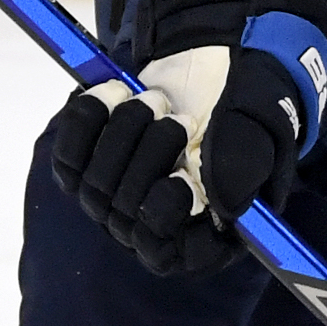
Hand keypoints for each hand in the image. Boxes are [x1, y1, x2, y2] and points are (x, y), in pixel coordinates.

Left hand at [46, 0, 326, 273]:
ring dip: (126, 131)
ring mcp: (114, 200)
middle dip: (151, 155)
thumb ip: (241, 172)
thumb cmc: (245, 113)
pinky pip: (68, 156)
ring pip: (94, 185)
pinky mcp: (84, 167)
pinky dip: (87, 119)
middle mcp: (152, 227)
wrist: (213, 72)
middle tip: (182, 117)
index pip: (163, 253)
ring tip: (157, 99)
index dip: (165, 217)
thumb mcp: (258, 138)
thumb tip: (217, 203)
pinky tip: (113, 93)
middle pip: (123, 213)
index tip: (182, 177)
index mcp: (201, 237)